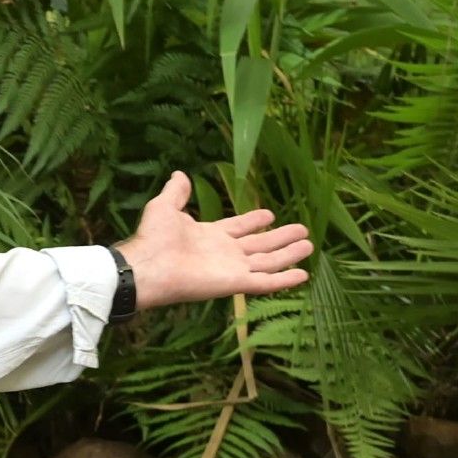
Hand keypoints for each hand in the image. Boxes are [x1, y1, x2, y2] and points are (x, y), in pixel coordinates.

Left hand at [113, 172, 312, 310]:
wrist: (148, 266)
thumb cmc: (153, 238)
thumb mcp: (164, 207)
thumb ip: (176, 193)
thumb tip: (179, 174)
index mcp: (210, 236)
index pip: (239, 228)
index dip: (254, 221)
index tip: (269, 214)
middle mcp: (224, 253)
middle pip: (260, 245)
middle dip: (281, 238)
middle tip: (303, 230)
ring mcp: (231, 269)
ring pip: (268, 261)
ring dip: (288, 254)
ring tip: (309, 245)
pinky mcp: (235, 283)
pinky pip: (265, 282)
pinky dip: (284, 279)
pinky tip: (303, 274)